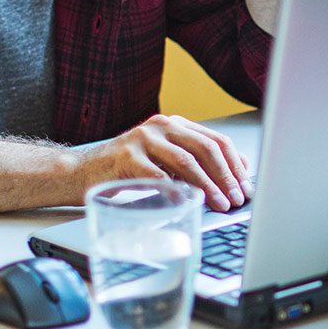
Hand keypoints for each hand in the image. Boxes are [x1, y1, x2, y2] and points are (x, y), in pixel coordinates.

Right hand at [72, 114, 252, 212]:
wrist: (82, 171)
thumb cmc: (127, 169)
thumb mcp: (165, 159)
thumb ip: (195, 161)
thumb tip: (236, 173)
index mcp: (175, 124)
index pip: (216, 140)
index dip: (235, 165)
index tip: (246, 187)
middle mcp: (161, 126)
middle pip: (206, 148)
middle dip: (226, 176)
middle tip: (236, 198)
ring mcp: (142, 139)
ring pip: (186, 160)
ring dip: (208, 185)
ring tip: (219, 204)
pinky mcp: (126, 157)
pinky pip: (158, 175)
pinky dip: (175, 190)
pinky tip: (186, 203)